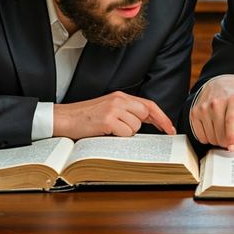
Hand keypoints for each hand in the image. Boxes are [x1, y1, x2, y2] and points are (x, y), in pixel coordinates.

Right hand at [53, 91, 174, 139]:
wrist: (63, 118)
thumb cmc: (83, 117)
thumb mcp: (107, 109)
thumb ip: (125, 111)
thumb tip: (145, 122)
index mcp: (120, 96)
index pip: (148, 105)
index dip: (162, 117)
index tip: (170, 128)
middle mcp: (119, 100)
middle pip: (144, 115)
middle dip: (139, 126)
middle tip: (125, 131)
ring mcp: (113, 109)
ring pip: (135, 126)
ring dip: (125, 133)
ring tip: (108, 130)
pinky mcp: (107, 120)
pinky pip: (125, 133)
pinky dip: (118, 137)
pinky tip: (104, 133)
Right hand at [188, 75, 233, 150]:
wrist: (221, 84)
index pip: (230, 121)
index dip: (231, 136)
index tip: (232, 146)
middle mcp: (216, 103)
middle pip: (220, 134)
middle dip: (228, 141)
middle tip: (233, 136)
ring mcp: (203, 108)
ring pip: (210, 138)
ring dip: (218, 140)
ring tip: (224, 130)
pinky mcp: (194, 113)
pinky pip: (200, 136)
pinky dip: (208, 138)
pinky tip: (214, 129)